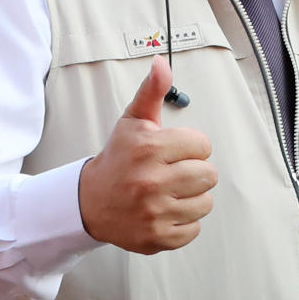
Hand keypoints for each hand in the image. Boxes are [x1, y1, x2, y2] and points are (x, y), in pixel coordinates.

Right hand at [79, 59, 216, 252]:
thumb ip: (152, 91)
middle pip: (209, 175)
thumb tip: (161, 62)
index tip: (173, 152)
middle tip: (173, 172)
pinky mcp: (156, 237)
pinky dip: (184, 222)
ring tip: (170, 192)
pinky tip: (165, 211)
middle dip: (194, 172)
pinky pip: (194, 230)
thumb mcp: (132, 121)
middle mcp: (151, 181)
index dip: (191, 148)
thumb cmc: (117, 159)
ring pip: (205, 203)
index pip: (203, 146)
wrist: (89, 202)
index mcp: (150, 149)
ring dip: (192, 198)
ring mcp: (154, 212)